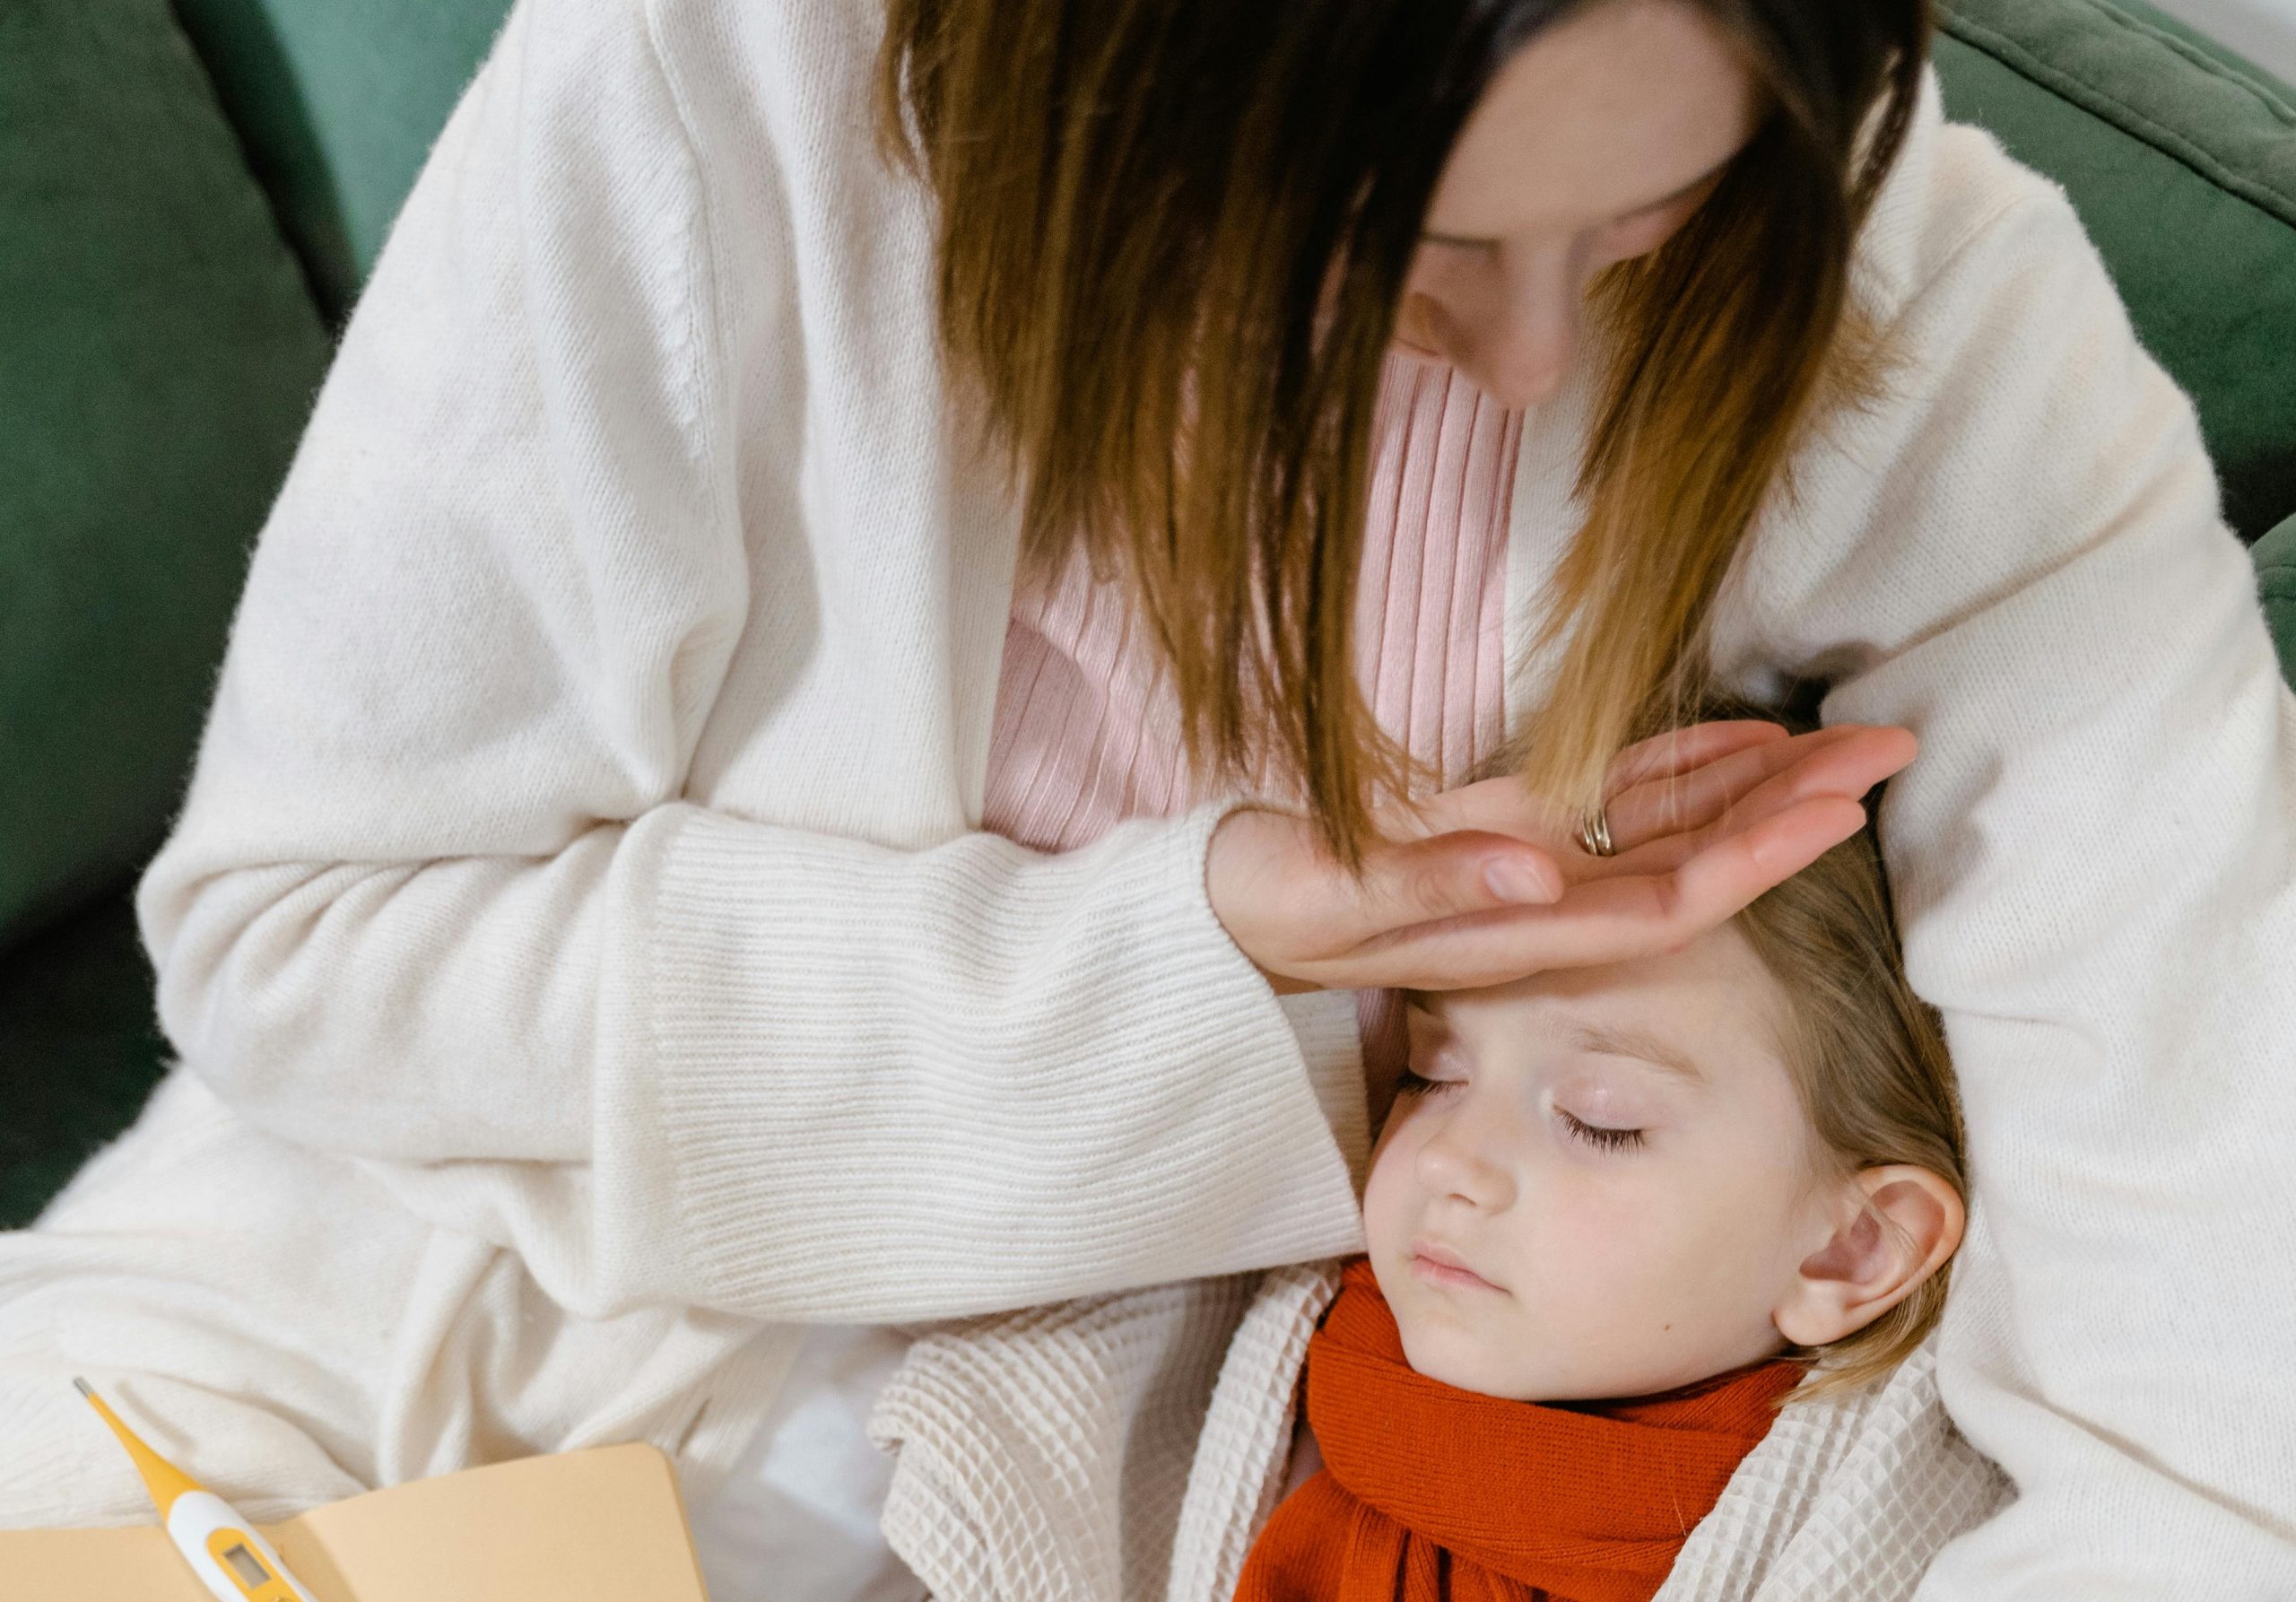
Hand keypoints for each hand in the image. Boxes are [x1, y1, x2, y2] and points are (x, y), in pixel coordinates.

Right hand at [1206, 719, 1916, 994]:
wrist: (1226, 908)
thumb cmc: (1272, 903)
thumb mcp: (1334, 894)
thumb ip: (1431, 883)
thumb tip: (1538, 873)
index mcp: (1518, 926)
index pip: (1664, 898)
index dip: (1754, 857)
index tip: (1837, 812)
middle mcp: (1548, 900)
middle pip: (1696, 859)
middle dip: (1793, 811)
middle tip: (1889, 750)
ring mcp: (1535, 864)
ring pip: (1670, 824)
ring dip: (1759, 786)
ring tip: (1846, 741)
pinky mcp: (1510, 827)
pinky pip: (1616, 799)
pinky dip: (1683, 768)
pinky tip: (1746, 741)